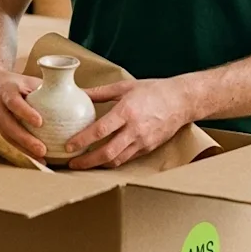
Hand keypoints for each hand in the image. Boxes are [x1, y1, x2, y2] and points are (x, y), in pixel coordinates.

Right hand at [0, 69, 46, 160]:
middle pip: (7, 124)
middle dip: (24, 139)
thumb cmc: (18, 84)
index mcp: (7, 90)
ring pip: (5, 137)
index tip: (39, 123)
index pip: (13, 102)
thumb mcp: (31, 81)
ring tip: (41, 160)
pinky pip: (6, 143)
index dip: (25, 112)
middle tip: (42, 150)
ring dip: (22, 150)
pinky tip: (35, 161)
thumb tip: (83, 95)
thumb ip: (51, 88)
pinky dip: (20, 153)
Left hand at [64, 77, 194, 169]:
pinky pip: (127, 159)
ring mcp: (143, 141)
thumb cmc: (153, 91)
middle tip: (72, 164)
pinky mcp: (148, 148)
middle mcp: (135, 130)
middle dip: (87, 161)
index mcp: (126, 112)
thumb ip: (100, 92)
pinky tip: (101, 160)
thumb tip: (79, 92)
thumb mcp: (124, 86)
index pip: (100, 130)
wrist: (181, 101)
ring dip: (98, 165)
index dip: (82, 140)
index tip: (69, 146)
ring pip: (117, 160)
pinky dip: (112, 162)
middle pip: (107, 152)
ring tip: (83, 164)